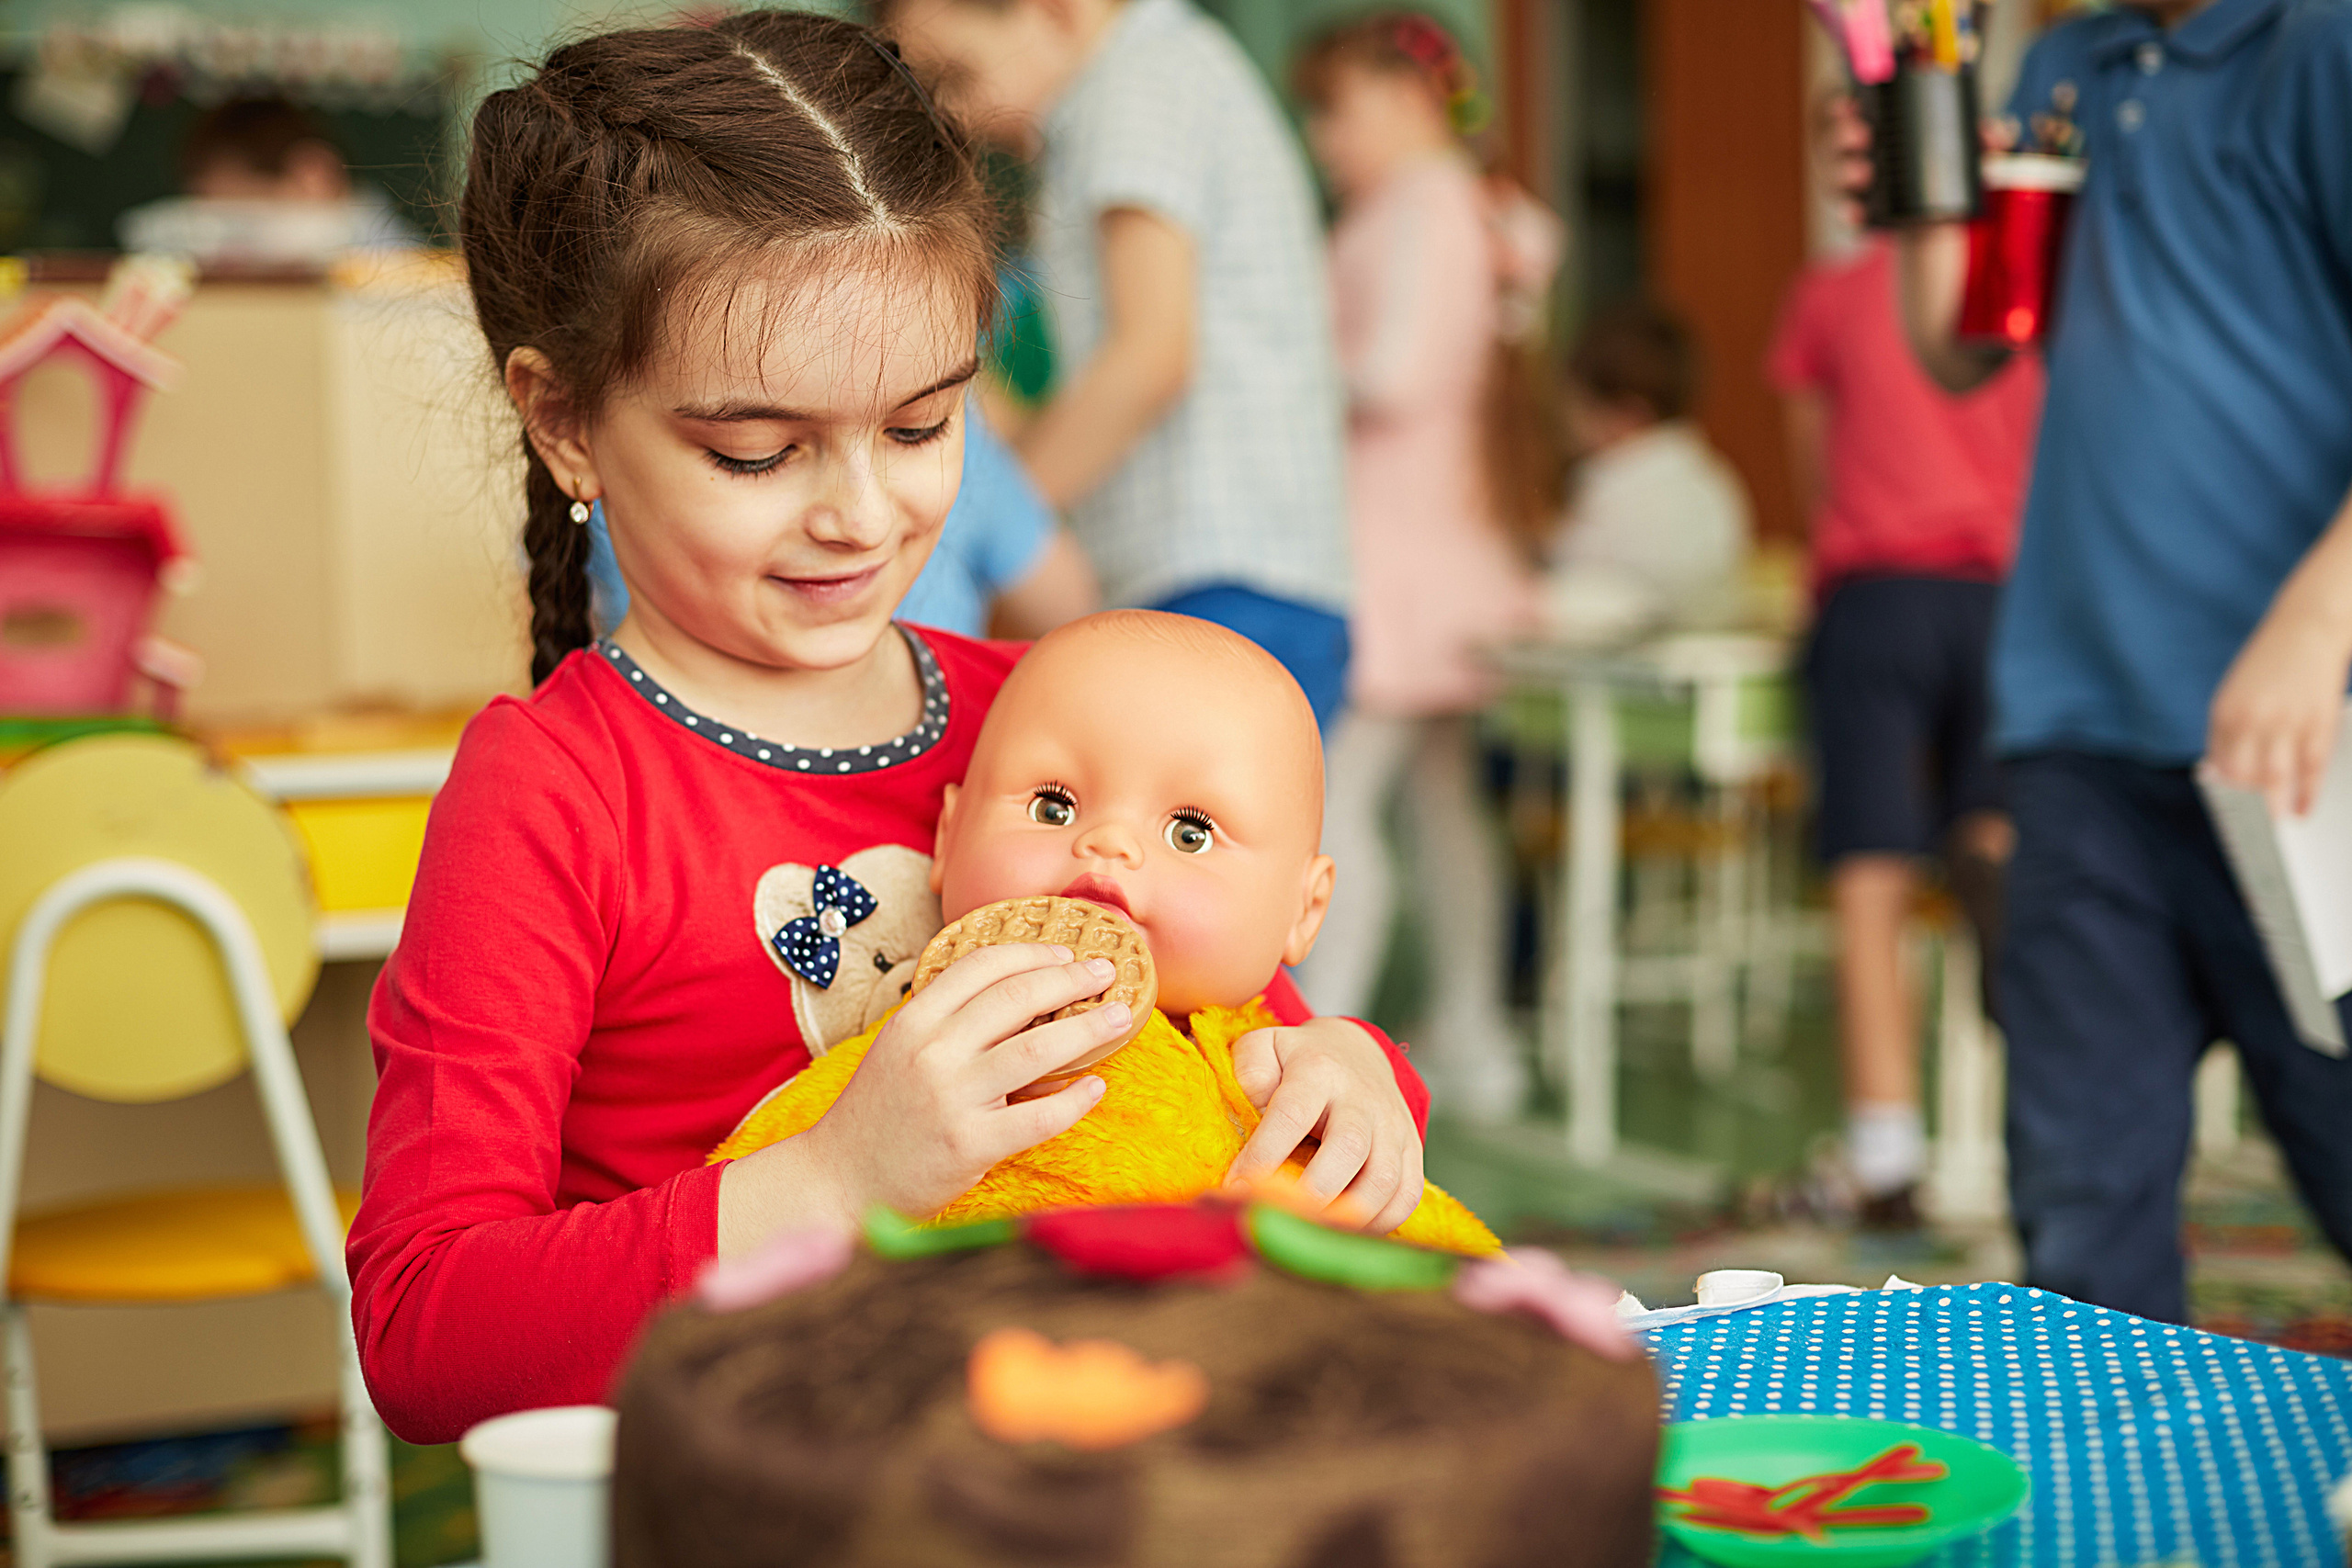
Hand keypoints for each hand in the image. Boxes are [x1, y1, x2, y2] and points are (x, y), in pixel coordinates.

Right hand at [798, 944, 1126, 1219]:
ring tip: (1119, 1017)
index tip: (1065, 952)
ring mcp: (952, 1098)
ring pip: (1038, 1049)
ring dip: (1089, 1027)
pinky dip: (1076, 1099)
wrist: (839, 1180)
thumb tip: (1017, 992)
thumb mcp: (899, 1050)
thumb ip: (946, 1021)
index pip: (981, 965)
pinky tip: (1095, 1087)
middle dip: (1071, 979)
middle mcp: (932, 1051)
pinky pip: (1040, 1117)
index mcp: (914, 1021)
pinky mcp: (971, 1144)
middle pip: (1018, 996)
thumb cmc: (878, 1115)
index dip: (1031, 953)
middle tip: (1106, 972)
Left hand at [1224, 1017, 1423, 1235]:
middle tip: (1282, 1218)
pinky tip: (1346, 1232)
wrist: (1355, 1052)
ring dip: (1349, 1215)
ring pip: (1385, 1178)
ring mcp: (1392, 1125)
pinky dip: (1380, 1223)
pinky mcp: (1411, 1149)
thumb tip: (1253, 1112)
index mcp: (1318, 1070)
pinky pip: (1407, 1194)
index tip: (1236, 1189)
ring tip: (1312, 1233)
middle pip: (1348, 1148)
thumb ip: (1249, 1071)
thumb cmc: (1297, 1060)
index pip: (1292, 1114)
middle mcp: (1362, 1098)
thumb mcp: (1264, 1045)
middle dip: (1314, 1192)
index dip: (1264, 1156)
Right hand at [1819, 94, 2016, 231]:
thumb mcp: (1967, 149)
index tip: (1851, 98)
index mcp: (1881, 119)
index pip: (1853, 98)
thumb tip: (1997, 134)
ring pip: (1832, 168)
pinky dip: (1848, 210)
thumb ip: (1982, 138)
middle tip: (1862, 136)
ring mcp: (1853, 176)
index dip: (1843, 96)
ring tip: (1863, 174)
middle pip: (1834, 131)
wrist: (1937, 220)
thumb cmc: (1947, 171)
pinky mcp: (1856, 207)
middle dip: (1840, 131)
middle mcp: (1860, 145)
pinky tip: (1857, 213)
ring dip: (1841, 169)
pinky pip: (1844, 208)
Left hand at [2207, 591, 2351, 816]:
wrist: (2308, 626)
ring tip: (2275, 828)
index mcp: (2225, 713)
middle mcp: (2253, 720)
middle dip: (2247, 809)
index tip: (2228, 817)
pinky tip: (2302, 810)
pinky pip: (2311, 768)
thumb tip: (2223, 773)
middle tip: (2251, 833)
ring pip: (2276, 779)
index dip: (2224, 795)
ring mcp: (2288, 722)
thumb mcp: (2235, 694)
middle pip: (2244, 778)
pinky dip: (2306, 793)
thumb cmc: (2269, 664)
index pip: (2219, 767)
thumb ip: (2228, 732)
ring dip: (2275, 808)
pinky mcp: (2318, 722)